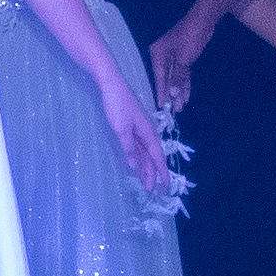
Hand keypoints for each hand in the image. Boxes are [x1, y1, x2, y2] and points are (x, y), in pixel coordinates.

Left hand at [101, 75, 170, 194]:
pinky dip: (138, 157)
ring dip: (145, 167)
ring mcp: (138, 129)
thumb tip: (135, 166)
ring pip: (144, 152)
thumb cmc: (117, 105)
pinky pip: (137, 146)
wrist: (111, 84)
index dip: (161, 172)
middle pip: (151, 157)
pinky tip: (136, 164)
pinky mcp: (130, 126)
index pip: (157, 157)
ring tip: (144, 182)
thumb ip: (129, 148)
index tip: (165, 186)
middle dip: (152, 173)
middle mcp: (146, 132)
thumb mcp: (121, 129)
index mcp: (148, 133)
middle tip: (151, 190)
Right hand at [149, 13, 214, 116]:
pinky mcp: (183, 58)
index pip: (159, 77)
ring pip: (175, 78)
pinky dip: (184, 83)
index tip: (161, 106)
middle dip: (171, 94)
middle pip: (166, 79)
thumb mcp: (183, 59)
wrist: (203, 21)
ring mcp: (173, 58)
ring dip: (179, 91)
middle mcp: (162, 57)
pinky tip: (186, 94)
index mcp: (157, 55)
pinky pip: (182, 73)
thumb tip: (172, 94)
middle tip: (175, 111)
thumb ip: (177, 77)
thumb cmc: (190, 37)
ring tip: (181, 106)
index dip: (161, 92)